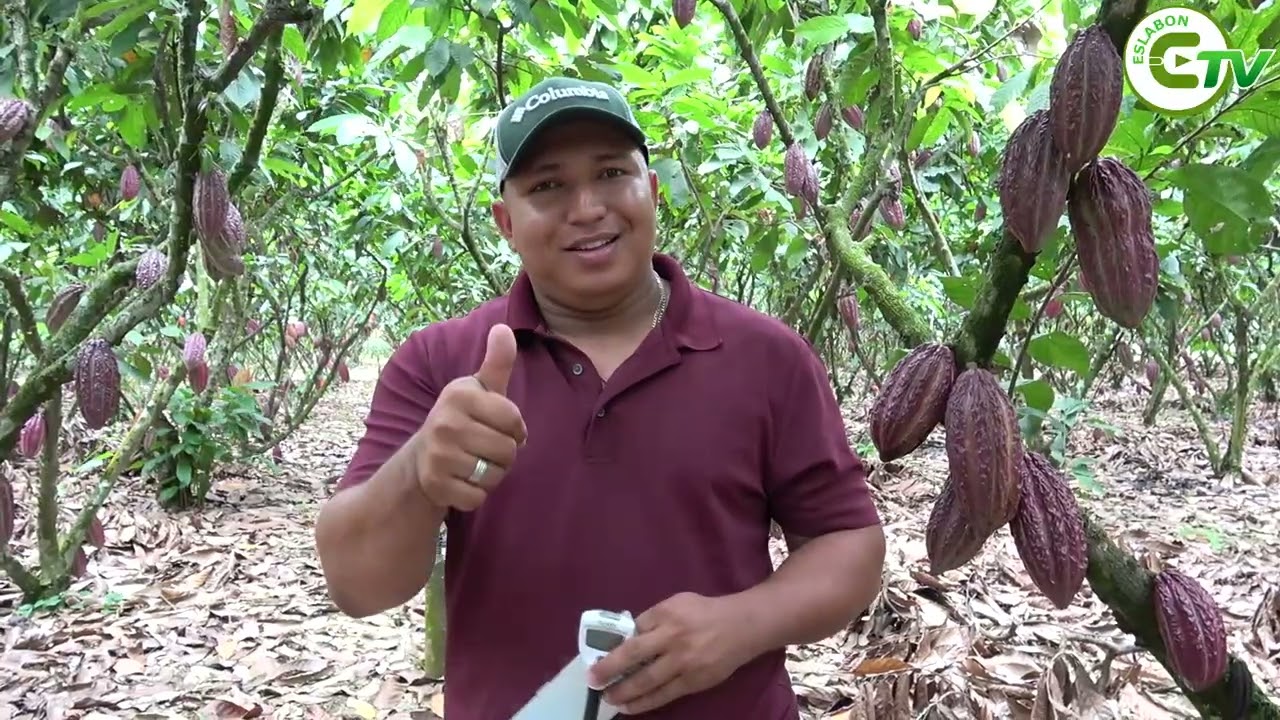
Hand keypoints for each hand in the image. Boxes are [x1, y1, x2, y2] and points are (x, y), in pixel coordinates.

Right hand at [413, 323, 526, 511]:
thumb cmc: (463, 418)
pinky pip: (478, 496)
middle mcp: (444, 423)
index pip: (514, 420)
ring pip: (495, 475)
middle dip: (505, 453)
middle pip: (508, 450)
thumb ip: (497, 361)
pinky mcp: (435, 485)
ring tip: (475, 461)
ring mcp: (437, 455)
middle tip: (486, 447)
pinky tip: (464, 480)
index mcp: (459, 395)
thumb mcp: (480, 388)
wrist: (422, 456)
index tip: (498, 426)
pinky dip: (476, 493)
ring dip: (492, 474)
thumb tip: (503, 328)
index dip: (515, 428)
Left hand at [587, 592, 752, 714]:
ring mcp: (684, 662)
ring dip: (623, 692)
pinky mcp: (694, 681)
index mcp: (667, 613)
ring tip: (607, 698)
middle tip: (592, 680)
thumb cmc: (706, 612)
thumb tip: (629, 635)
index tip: (597, 654)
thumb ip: (655, 618)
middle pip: (633, 655)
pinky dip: (644, 703)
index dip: (613, 643)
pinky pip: (664, 695)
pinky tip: (629, 707)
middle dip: (609, 669)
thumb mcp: (678, 602)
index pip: (633, 629)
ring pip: (647, 681)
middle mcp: (673, 637)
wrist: (743, 626)